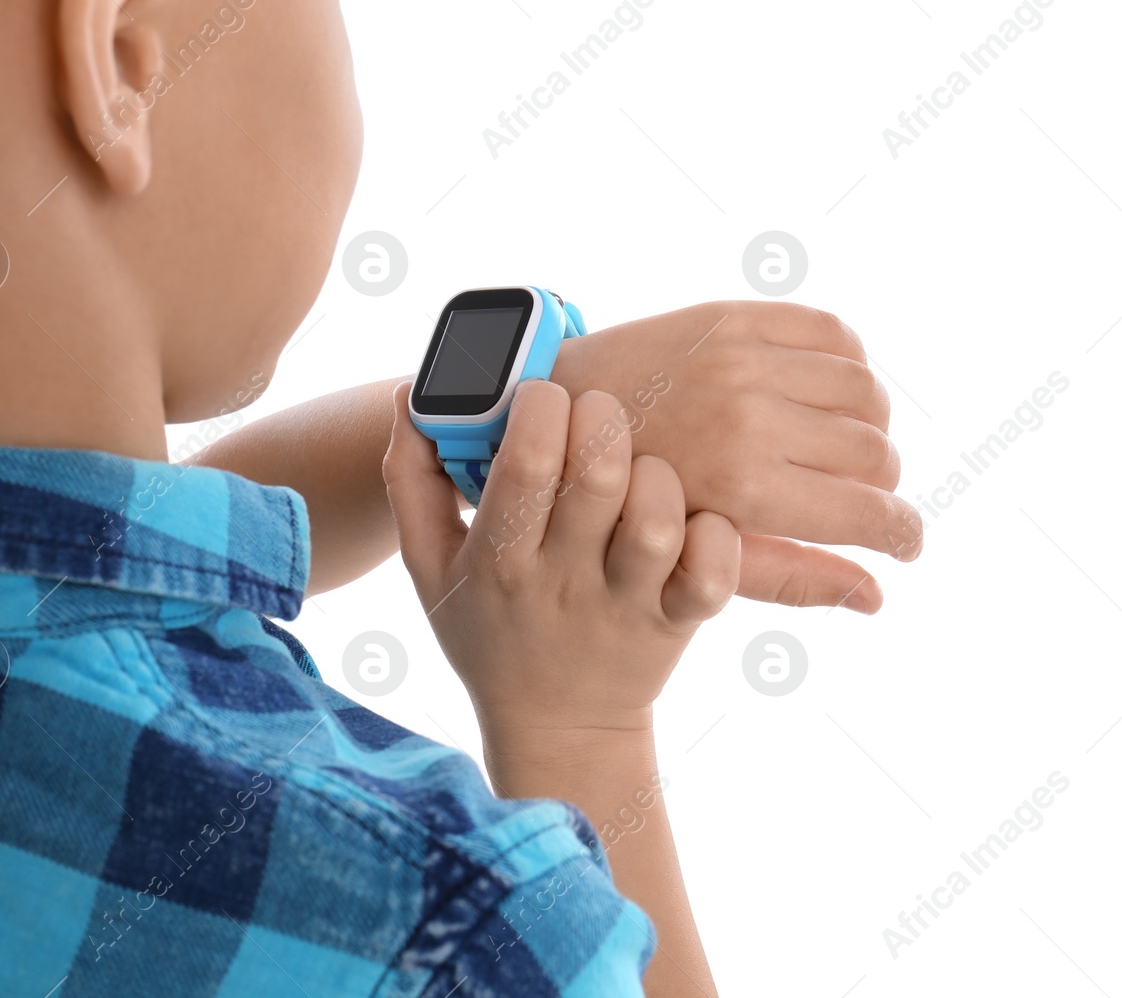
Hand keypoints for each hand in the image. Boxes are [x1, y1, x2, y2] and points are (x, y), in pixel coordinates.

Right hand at [382, 380, 738, 737]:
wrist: (555, 728)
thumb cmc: (491, 629)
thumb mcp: (431, 566)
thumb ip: (411, 480)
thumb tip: (407, 395)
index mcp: (498, 559)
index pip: (524, 466)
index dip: (540, 408)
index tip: (541, 394)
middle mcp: (564, 582)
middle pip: (600, 477)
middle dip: (604, 420)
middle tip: (598, 414)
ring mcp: (626, 605)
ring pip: (657, 520)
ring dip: (657, 478)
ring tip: (640, 472)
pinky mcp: (678, 622)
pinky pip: (711, 573)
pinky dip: (715, 536)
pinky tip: (693, 520)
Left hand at [550, 300, 922, 611]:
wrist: (557, 417)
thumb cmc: (623, 504)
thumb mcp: (697, 558)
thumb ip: (791, 577)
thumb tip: (877, 599)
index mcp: (743, 485)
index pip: (869, 511)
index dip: (902, 532)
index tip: (906, 542)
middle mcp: (750, 415)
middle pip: (876, 451)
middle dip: (883, 484)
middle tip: (864, 497)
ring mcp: (742, 358)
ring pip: (866, 389)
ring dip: (873, 424)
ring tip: (846, 446)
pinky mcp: (734, 316)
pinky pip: (833, 331)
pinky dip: (850, 363)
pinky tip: (827, 393)